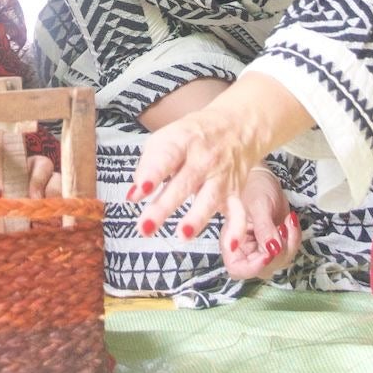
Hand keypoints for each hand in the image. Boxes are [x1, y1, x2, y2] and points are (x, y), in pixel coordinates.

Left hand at [127, 101, 268, 242]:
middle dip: (164, 207)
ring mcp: (220, 177)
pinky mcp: (234, 192)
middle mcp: (203, 160)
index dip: (153, 172)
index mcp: (183, 142)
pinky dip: (236, 230)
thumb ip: (148, 166)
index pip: (167, 156)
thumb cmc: (192, 137)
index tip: (141, 188)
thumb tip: (134, 196)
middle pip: (183, 184)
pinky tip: (230, 246)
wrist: (236, 127)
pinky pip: (238, 213)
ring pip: (209, 199)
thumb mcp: (166, 139)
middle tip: (145, 227)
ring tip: (182, 235)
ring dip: (197, 218)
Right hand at [218, 166, 296, 279]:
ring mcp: (261, 248)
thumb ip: (264, 229)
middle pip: (263, 269)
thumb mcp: (258, 206)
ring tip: (287, 220)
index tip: (269, 252)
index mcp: (232, 241)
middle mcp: (245, 249)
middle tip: (282, 228)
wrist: (263, 179)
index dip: (253, 267)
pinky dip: (294, 237)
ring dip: (290, 243)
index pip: (238, 269)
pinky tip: (290, 220)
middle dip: (279, 252)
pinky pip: (289, 250)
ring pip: (280, 261)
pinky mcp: (275, 243)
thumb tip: (272, 250)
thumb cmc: (253, 186)